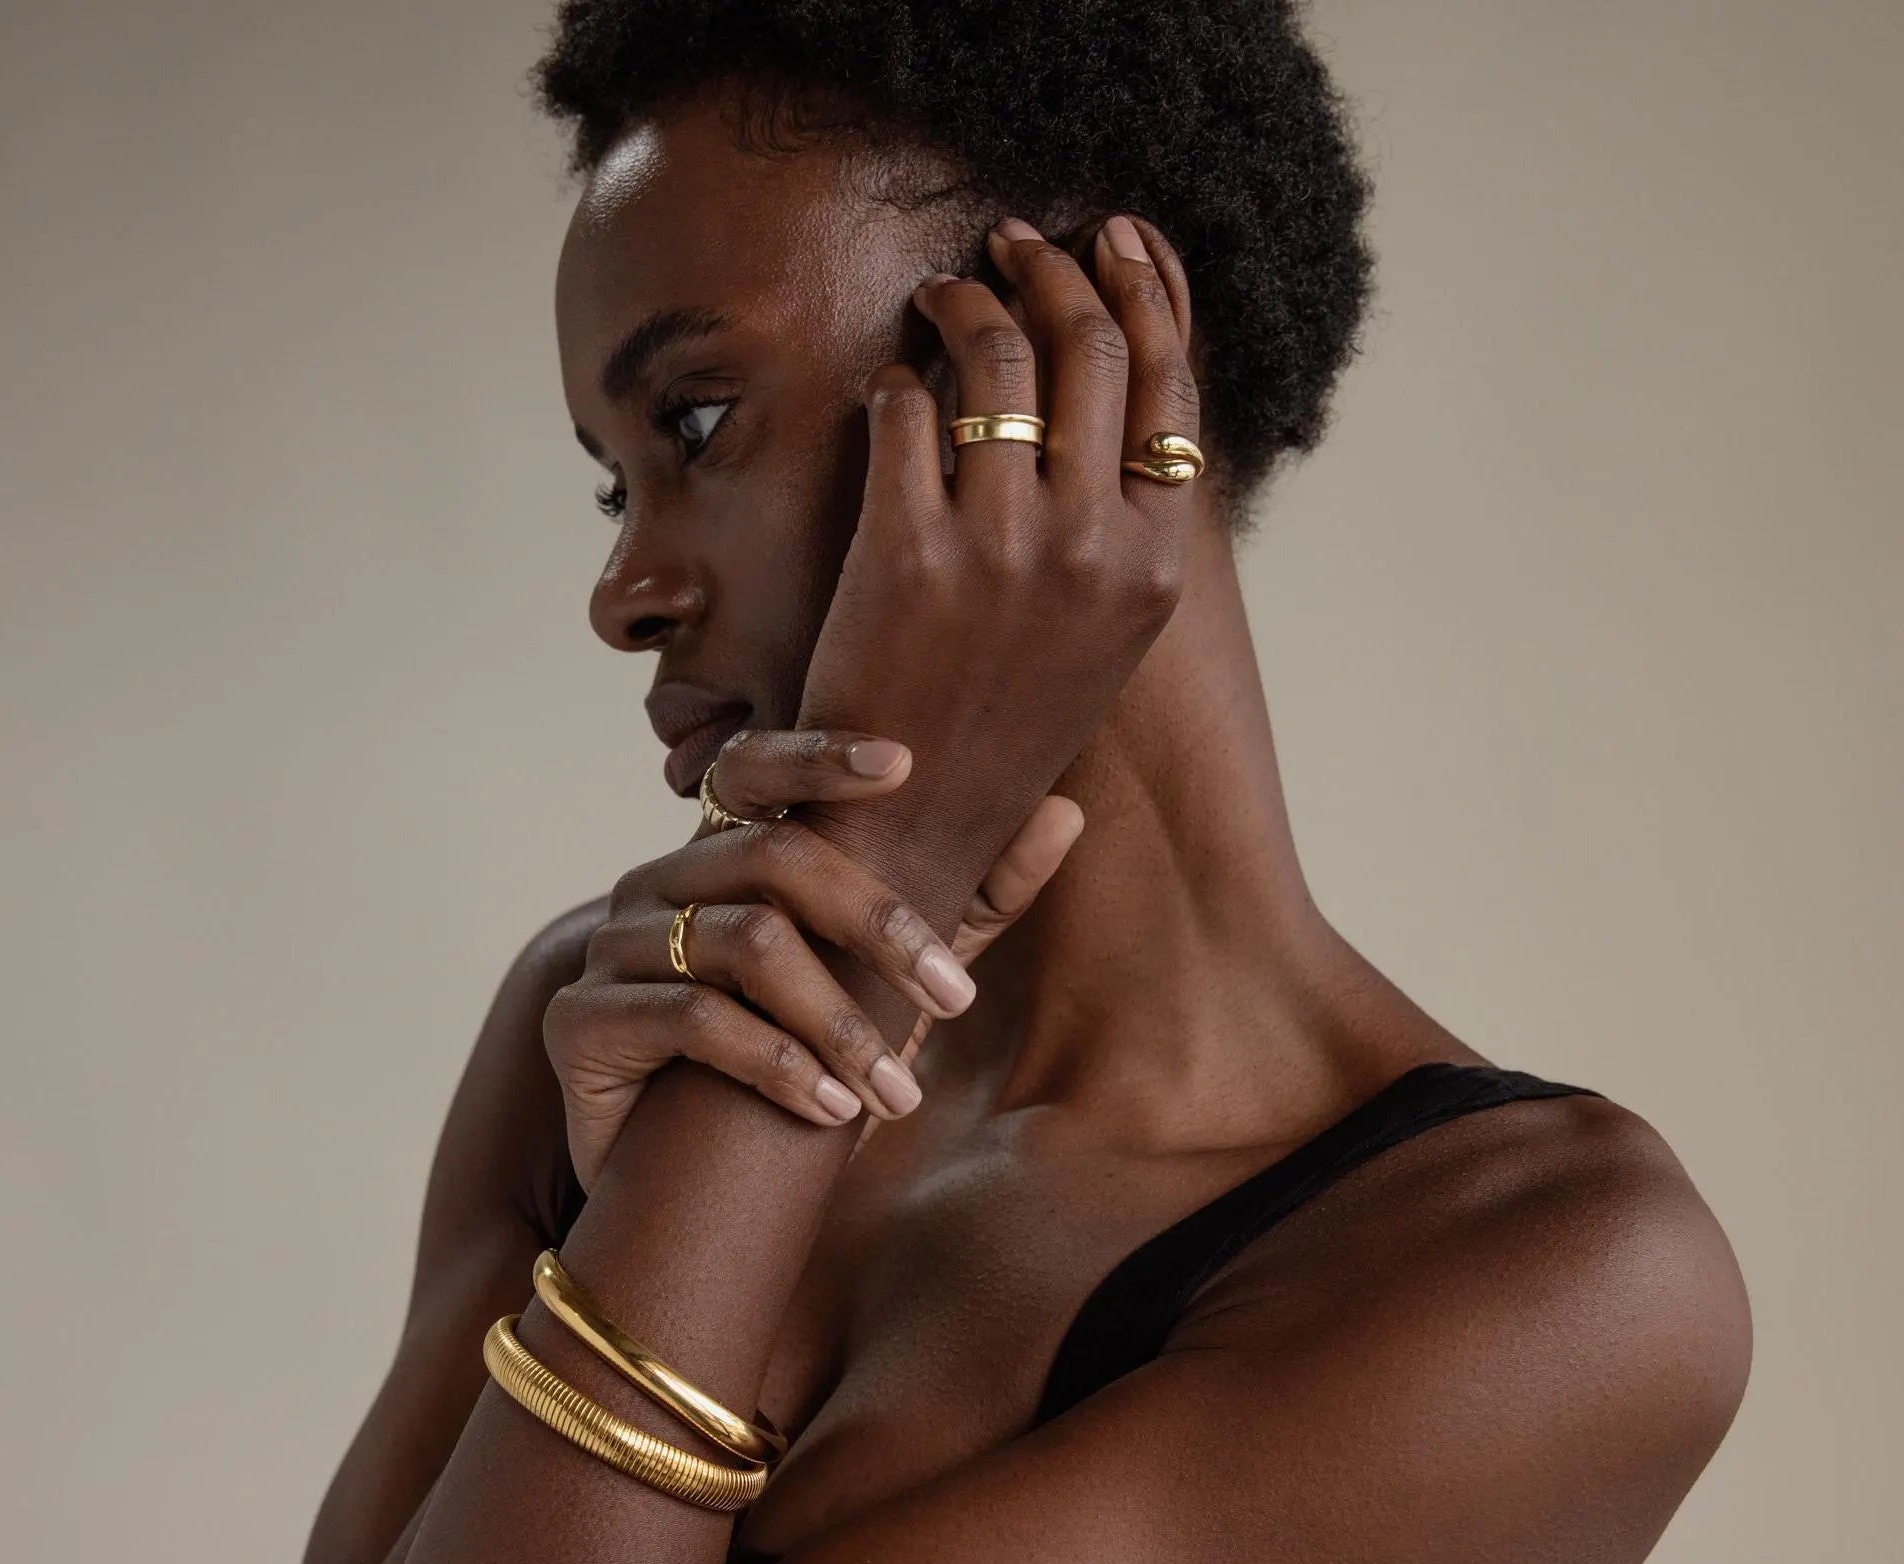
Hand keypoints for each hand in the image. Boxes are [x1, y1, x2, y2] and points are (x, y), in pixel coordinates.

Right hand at [543, 726, 1083, 1189]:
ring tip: (899, 1093)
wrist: (678, 1180)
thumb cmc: (793, 1056)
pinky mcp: (579, 1022)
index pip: (754, 769)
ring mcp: (610, 947)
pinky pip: (690, 1020)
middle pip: (774, 859)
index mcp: (721, 855)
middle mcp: (658, 882)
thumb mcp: (891, 979)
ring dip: (840, 1023)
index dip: (818, 755)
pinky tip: (831, 1113)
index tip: (906, 765)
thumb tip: (1066, 810)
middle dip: (879, 926)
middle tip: (957, 997)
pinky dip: (776, 1065)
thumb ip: (968, 899)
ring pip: (744, 944)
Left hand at [795, 213, 1198, 921]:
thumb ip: (1121, 527)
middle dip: (1052, 272)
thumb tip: (1121, 400)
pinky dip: (894, 381)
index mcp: (1154, 568)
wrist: (911, 829)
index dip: (1144, 293)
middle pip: (1090, 348)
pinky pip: (901, 411)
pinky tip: (889, 389)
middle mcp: (1093, 548)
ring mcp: (1001, 548)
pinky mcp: (905, 552)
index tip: (1113, 239)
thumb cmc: (1002, 732)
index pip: (1171, 389)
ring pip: (995, 358)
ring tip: (942, 294)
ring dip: (965, 302)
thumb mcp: (1100, 638)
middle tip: (1013, 245)